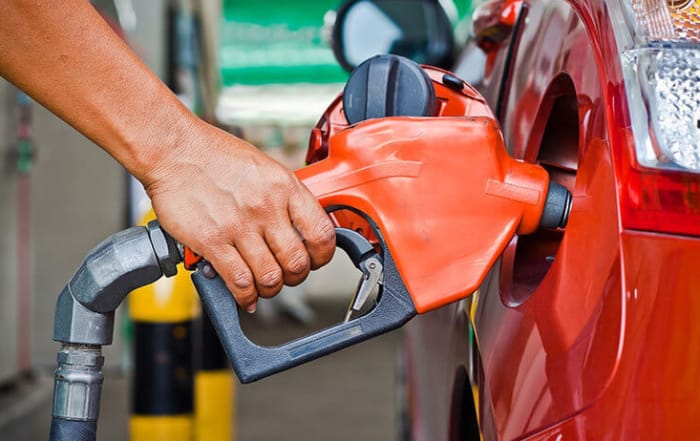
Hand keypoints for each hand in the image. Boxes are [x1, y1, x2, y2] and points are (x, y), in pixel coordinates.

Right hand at [144, 120, 335, 311]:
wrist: (175, 150)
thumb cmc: (216, 156)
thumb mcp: (265, 168)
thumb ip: (284, 198)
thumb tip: (299, 227)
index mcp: (285, 187)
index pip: (322, 234)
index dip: (322, 256)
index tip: (314, 260)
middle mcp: (266, 207)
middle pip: (297, 263)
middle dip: (295, 277)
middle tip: (286, 276)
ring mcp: (239, 225)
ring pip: (270, 277)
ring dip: (269, 289)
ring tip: (263, 286)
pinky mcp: (212, 240)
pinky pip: (239, 281)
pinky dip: (245, 296)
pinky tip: (244, 295)